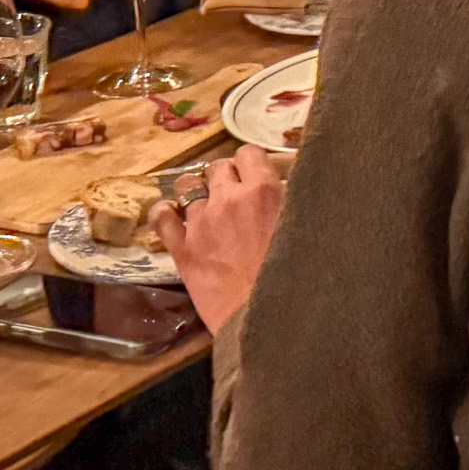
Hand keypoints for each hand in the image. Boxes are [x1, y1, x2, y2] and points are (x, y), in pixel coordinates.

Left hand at [151, 147, 286, 334]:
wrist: (267, 316)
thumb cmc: (294, 272)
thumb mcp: (306, 223)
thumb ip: (293, 197)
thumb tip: (286, 183)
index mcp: (263, 188)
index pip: (248, 153)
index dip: (251, 162)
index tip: (255, 174)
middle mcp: (228, 198)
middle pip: (218, 166)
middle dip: (225, 175)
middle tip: (234, 192)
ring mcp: (200, 223)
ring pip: (188, 185)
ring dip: (198, 191)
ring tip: (205, 204)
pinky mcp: (182, 249)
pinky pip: (162, 218)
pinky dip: (165, 212)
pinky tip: (171, 214)